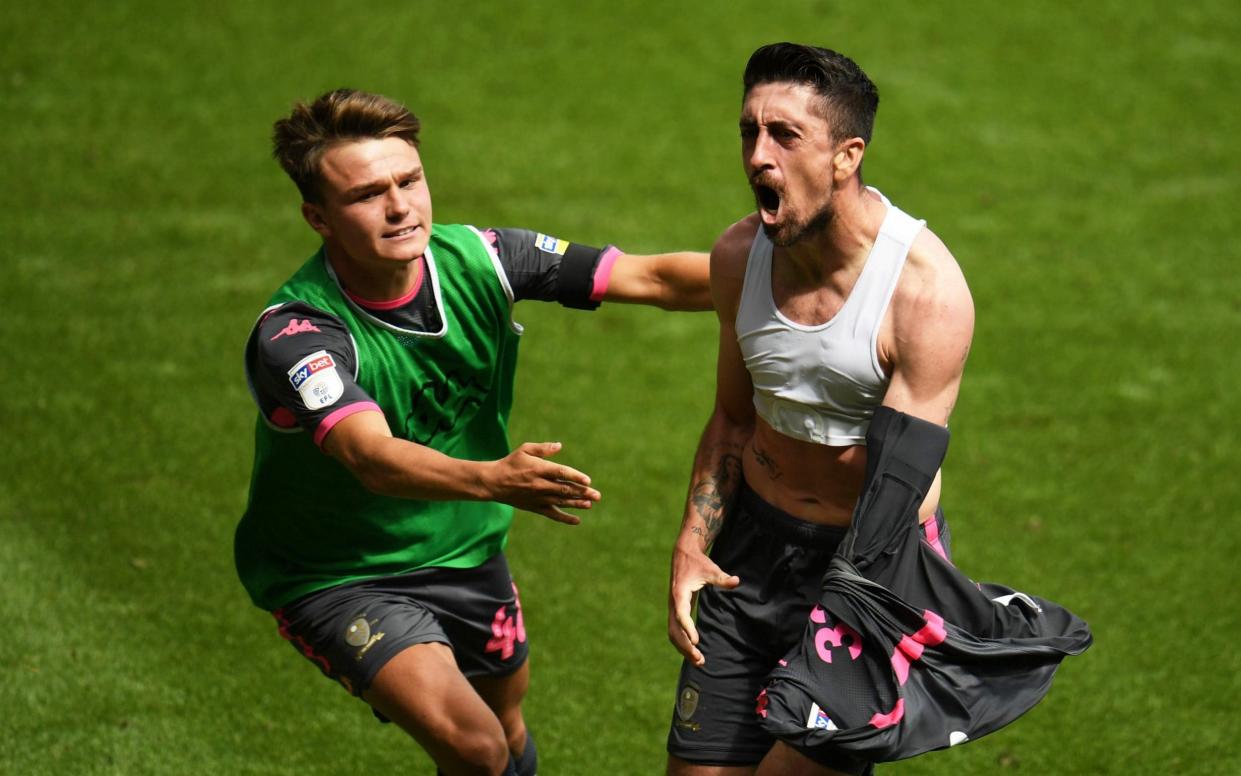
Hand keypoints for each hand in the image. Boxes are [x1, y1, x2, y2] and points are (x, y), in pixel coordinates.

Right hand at [484, 442, 599, 524]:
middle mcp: (540, 484)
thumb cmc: (511, 463)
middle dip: (582, 492)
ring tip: (590, 504)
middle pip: (565, 489)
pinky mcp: (535, 507)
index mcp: (539, 469)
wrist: (494, 483)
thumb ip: (543, 448)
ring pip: (561, 501)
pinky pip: (552, 514)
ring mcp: (538, 497)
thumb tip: (559, 445)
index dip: (575, 476)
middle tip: (597, 495)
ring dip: (577, 503)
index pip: (561, 473)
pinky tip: (577, 520)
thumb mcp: (524, 450)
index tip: (587, 480)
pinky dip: (565, 518)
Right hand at [668, 539, 739, 665]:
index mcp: (680, 594)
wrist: (683, 555)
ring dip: (683, 648)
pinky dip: (682, 643)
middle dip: (685, 646)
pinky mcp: (676, 611)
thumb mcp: (711, 569)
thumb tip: (736, 581)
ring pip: (673, 633)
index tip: (697, 642)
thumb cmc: (698, 563)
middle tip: (700, 659)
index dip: (688, 629)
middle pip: (674, 630)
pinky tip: (694, 652)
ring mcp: (673, 608)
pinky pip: (675, 630)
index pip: (682, 615)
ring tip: (699, 661)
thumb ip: (722, 578)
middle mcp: (673, 603)